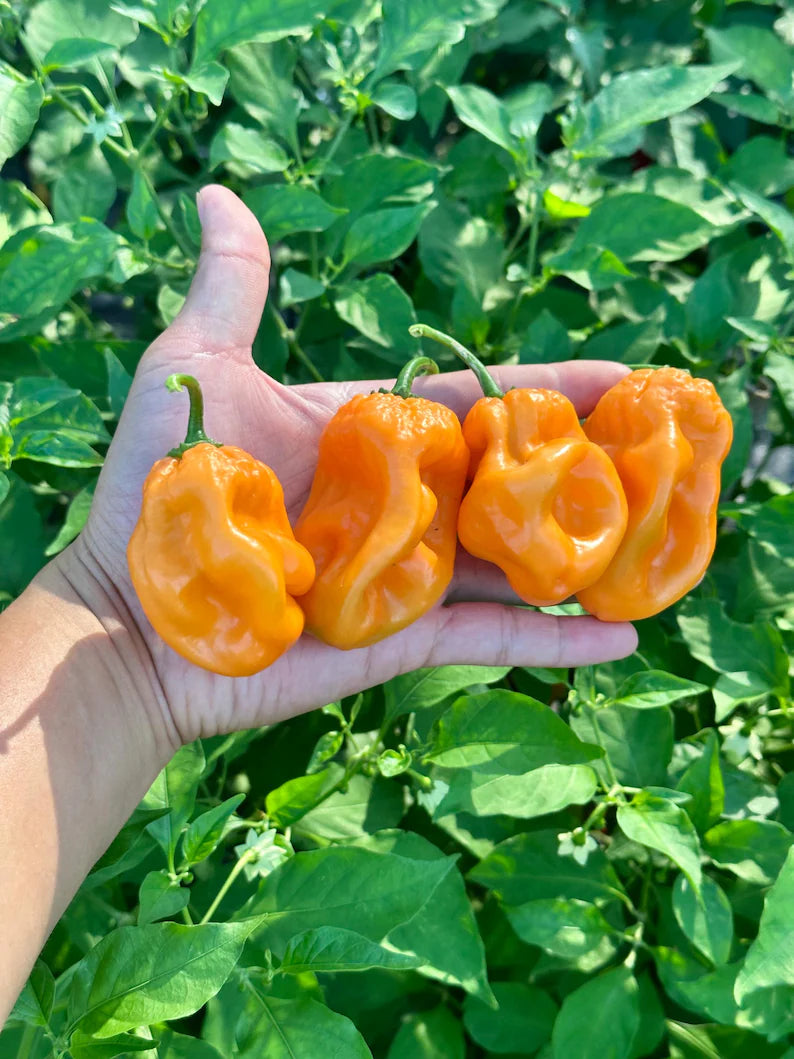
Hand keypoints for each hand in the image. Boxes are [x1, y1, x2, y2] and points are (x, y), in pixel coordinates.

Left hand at [60, 185, 636, 749]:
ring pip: (514, 561)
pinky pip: (489, 641)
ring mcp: (406, 578)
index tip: (623, 378)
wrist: (127, 621)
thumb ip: (233, 289)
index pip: (478, 405)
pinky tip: (619, 639)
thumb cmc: (152, 494)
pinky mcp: (401, 641)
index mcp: (367, 439)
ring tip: (660, 542)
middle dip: (584, 467)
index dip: (550, 391)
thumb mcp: (194, 368)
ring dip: (584, 553)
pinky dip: (552, 642)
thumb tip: (221, 193)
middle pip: (510, 482)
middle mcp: (398, 506)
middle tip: (667, 457)